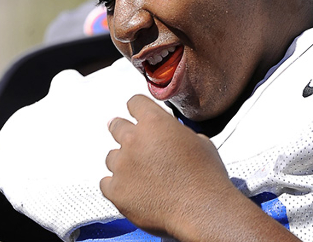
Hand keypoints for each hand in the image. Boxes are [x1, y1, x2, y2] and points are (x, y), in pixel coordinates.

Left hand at [101, 95, 235, 238]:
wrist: (202, 209)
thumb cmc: (205, 177)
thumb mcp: (200, 142)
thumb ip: (178, 134)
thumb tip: (174, 138)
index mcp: (155, 123)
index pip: (135, 103)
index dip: (138, 109)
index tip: (137, 113)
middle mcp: (134, 140)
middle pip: (116, 126)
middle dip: (124, 133)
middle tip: (134, 144)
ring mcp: (122, 165)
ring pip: (112, 157)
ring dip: (123, 162)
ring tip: (141, 175)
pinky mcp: (116, 190)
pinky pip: (106, 183)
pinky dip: (117, 186)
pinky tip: (133, 190)